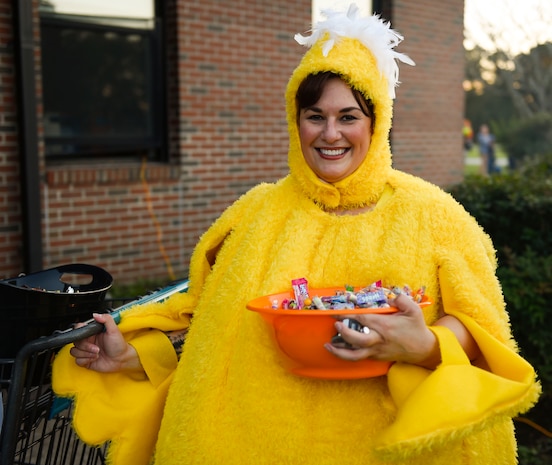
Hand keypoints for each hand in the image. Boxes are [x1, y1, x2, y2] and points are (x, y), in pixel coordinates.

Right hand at [70, 313, 142, 373]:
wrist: (121, 360)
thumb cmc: (119, 345)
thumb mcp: (115, 330)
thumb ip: (106, 319)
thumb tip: (96, 315)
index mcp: (93, 332)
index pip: (79, 329)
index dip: (80, 332)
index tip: (88, 336)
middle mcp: (88, 341)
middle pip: (76, 341)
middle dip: (86, 346)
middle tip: (97, 348)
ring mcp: (86, 351)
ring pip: (74, 351)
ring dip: (86, 354)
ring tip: (97, 354)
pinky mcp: (86, 360)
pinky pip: (77, 360)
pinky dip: (85, 360)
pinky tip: (94, 359)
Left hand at [324, 294, 439, 367]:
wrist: (423, 350)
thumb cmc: (416, 328)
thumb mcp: (414, 310)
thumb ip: (401, 300)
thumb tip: (391, 295)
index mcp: (385, 326)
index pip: (363, 320)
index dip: (348, 315)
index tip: (336, 312)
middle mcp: (378, 340)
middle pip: (357, 340)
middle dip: (344, 333)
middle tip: (335, 325)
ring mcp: (376, 351)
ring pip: (355, 355)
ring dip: (339, 352)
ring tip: (327, 345)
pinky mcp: (376, 358)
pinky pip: (359, 357)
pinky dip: (347, 354)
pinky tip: (338, 349)